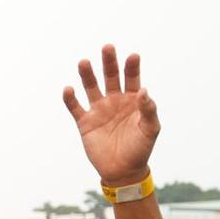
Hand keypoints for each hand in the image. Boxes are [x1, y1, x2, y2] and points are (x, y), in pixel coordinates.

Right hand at [63, 44, 159, 186]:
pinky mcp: (85, 123)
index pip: (132, 78)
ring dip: (87, 75)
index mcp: (132, 100)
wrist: (123, 170)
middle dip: (109, 63)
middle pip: (110, 77)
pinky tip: (68, 89)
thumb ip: (148, 110)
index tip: (133, 56)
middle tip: (108, 47)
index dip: (132, 67)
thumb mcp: (150, 129)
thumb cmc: (141, 148)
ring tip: (84, 62)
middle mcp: (114, 101)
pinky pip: (75, 108)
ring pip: (91, 88)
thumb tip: (143, 91)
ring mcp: (98, 110)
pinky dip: (70, 99)